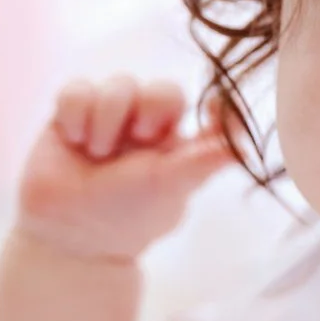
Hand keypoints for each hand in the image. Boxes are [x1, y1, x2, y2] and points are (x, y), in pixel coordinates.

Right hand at [14, 75, 236, 262]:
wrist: (67, 236)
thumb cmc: (125, 217)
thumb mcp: (172, 186)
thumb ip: (207, 159)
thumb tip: (252, 141)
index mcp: (174, 144)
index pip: (200, 110)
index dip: (205, 102)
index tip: (213, 106)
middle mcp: (143, 127)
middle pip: (161, 89)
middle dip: (150, 109)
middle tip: (142, 137)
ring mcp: (107, 119)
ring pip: (118, 84)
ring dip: (108, 119)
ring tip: (97, 154)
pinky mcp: (70, 116)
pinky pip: (78, 89)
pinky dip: (76, 115)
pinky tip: (74, 142)